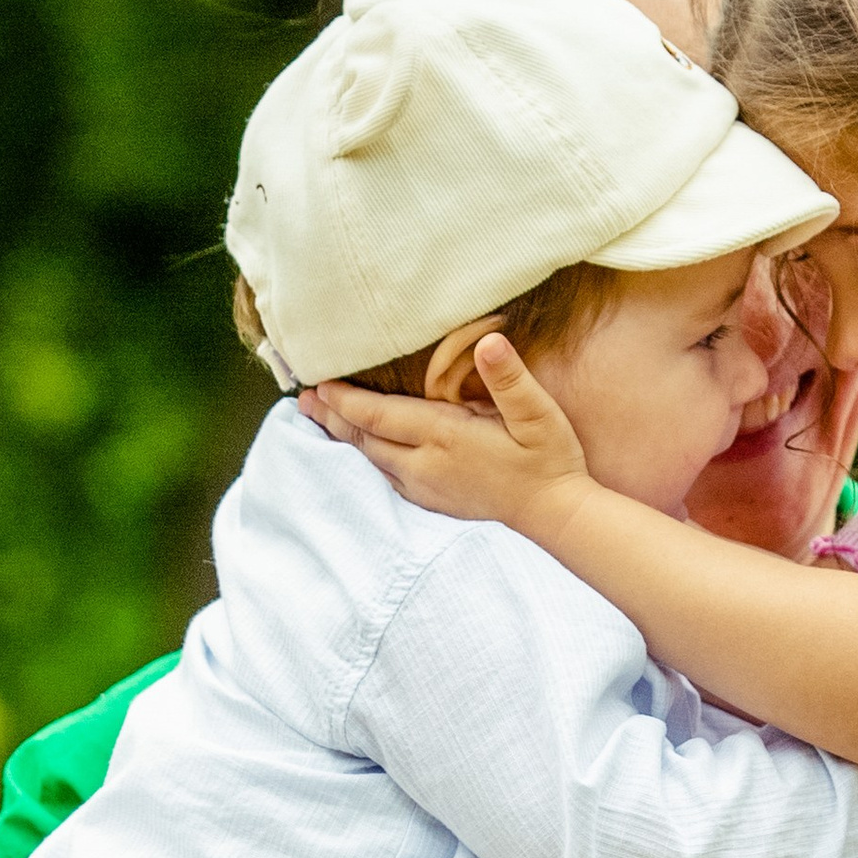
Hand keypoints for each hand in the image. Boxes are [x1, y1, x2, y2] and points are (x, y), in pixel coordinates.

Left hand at [299, 336, 590, 534]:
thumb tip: (489, 343)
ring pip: (373, 459)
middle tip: (301, 400)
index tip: (320, 384)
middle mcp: (426, 465)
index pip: (380, 416)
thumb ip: (510, 379)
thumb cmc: (550, 459)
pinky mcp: (433, 500)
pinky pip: (387, 476)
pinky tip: (363, 449)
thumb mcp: (538, 414)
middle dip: (332, 418)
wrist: (556, 514)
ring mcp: (427, 486)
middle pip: (366, 439)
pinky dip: (367, 457)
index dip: (346, 401)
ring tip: (320, 418)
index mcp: (445, 437)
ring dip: (345, 438)